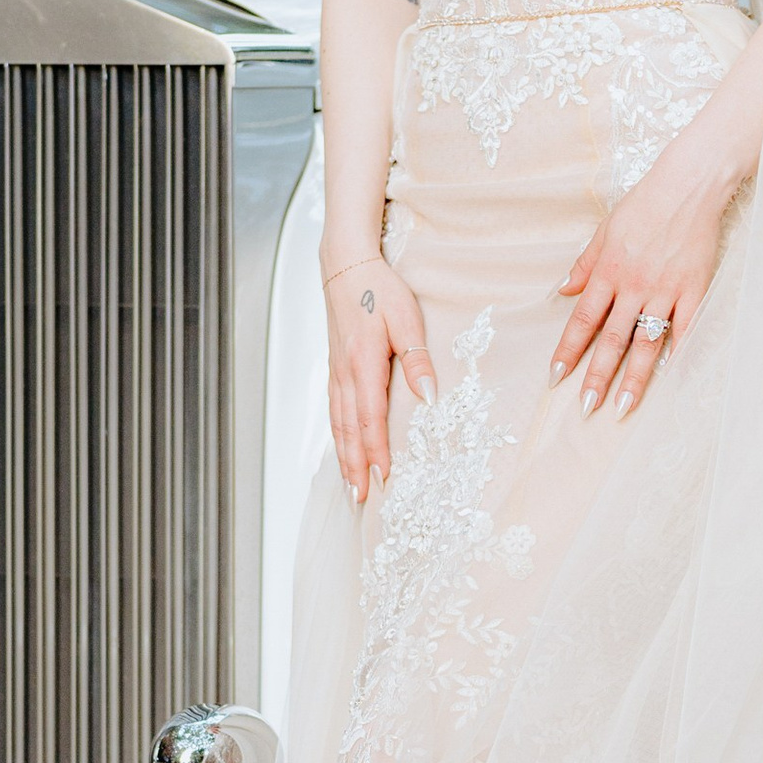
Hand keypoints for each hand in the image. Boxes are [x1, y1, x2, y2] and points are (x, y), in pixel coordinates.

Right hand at [326, 258, 434, 500]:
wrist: (345, 265)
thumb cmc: (379, 288)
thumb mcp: (407, 319)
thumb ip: (417, 359)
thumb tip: (429, 396)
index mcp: (364, 363)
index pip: (371, 418)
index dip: (376, 451)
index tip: (382, 477)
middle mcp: (344, 373)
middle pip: (349, 429)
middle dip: (356, 465)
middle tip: (362, 498)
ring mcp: (336, 371)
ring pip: (338, 423)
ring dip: (344, 456)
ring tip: (350, 485)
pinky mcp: (334, 367)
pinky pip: (334, 410)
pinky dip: (337, 435)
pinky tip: (342, 447)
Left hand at [551, 141, 739, 417]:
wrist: (688, 185)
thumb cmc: (645, 204)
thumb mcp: (605, 229)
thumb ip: (585, 263)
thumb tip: (563, 290)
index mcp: (608, 272)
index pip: (582, 320)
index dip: (568, 350)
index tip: (556, 377)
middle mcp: (633, 286)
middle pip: (612, 340)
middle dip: (597, 377)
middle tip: (586, 408)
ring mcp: (664, 290)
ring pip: (646, 342)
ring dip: (634, 378)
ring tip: (623, 407)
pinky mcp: (693, 289)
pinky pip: (686, 328)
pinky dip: (679, 353)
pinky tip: (671, 378)